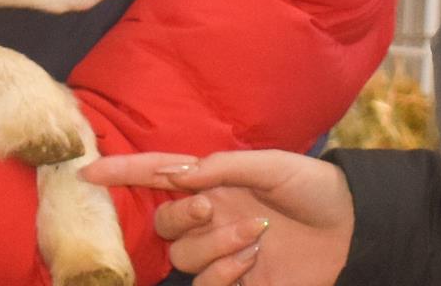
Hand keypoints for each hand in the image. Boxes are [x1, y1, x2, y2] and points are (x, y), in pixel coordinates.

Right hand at [82, 151, 352, 285]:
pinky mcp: (235, 284)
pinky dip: (224, 272)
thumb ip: (226, 166)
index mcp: (216, 182)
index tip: (87, 170)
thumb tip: (180, 171)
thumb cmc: (315, 188)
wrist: (353, 228)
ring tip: (256, 234)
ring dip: (213, 245)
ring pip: (183, 257)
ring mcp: (221, 252)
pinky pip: (207, 285)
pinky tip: (253, 259)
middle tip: (210, 207)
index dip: (124, 172)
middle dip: (180, 215)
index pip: (160, 175)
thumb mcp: (274, 166)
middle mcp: (211, 217)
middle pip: (164, 222)